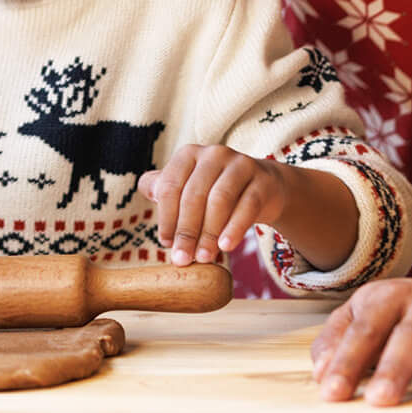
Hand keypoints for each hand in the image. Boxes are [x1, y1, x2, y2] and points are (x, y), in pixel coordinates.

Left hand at [148, 142, 291, 265]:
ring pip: (220, 200)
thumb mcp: (188, 186)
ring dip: (209, 233)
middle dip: (186, 230)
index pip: (170, 186)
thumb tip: (148, 191)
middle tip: (183, 258)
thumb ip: (163, 187)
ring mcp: (240, 164)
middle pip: (194, 195)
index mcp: (189, 154)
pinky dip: (234, 228)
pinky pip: (247, 206)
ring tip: (204, 257)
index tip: (166, 243)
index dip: (166, 217)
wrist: (263, 188)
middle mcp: (214, 154)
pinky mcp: (262, 181)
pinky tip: (225, 246)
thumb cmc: (215, 190)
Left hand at [309, 232, 411, 405]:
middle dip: (395, 367)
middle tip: (381, 399)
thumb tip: (319, 372)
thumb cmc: (409, 307)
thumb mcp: (367, 310)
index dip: (347, 362)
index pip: (363, 332)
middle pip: (409, 335)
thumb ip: (338, 336)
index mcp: (387, 299)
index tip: (333, 393)